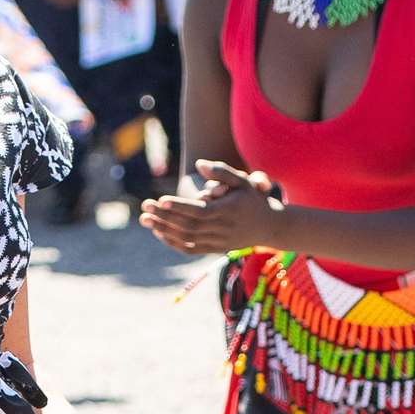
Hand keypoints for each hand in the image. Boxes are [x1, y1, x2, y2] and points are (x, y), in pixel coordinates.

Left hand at [140, 160, 282, 253]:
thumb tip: (199, 164)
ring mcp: (218, 241)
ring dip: (164, 229)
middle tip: (145, 206)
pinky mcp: (215, 249)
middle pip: (189, 225)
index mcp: (229, 211)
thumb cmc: (252, 198)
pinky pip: (190, 249)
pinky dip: (173, 242)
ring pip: (187, 238)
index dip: (179, 207)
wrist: (269, 227)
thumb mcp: (242, 180)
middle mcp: (223, 229)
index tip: (160, 199)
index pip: (199, 211)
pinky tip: (159, 232)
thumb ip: (221, 171)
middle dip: (164, 216)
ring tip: (145, 219)